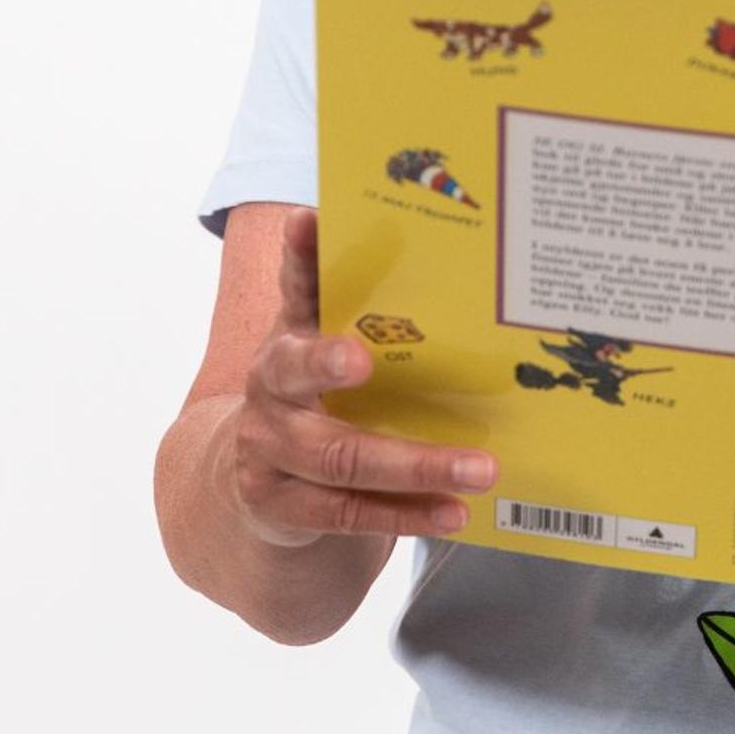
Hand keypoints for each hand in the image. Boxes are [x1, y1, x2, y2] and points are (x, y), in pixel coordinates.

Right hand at [218, 211, 496, 548]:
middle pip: (297, 373)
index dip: (299, 254)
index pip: (293, 286)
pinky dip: (405, 513)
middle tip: (365, 359)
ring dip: (415, 464)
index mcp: (288, 336)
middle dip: (326, 363)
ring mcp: (268, 451)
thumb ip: (359, 310)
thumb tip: (416, 246)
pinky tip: (452, 512)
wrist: (256, 480)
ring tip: (479, 468)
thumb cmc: (317, 398)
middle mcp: (269, 389)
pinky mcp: (281, 507)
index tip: (307, 220)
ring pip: (340, 457)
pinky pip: (347, 513)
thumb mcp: (326, 350)